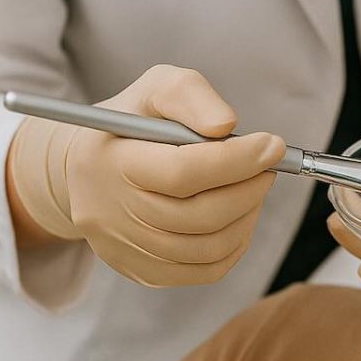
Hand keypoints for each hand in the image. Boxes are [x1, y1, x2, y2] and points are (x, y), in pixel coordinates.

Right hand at [7, 64, 285, 286]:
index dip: (236, 161)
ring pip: (208, 247)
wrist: (88, 167)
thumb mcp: (156, 88)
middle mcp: (110, 212)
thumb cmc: (135, 122)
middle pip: (199, 215)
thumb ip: (190, 96)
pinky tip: (240, 216)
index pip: (181, 172)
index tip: (272, 146)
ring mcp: (124, 248)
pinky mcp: (141, 271)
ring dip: (247, 216)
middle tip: (269, 167)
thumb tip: (225, 126)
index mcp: (110, 161)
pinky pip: (205, 270)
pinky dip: (235, 244)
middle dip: (249, 189)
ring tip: (255, 187)